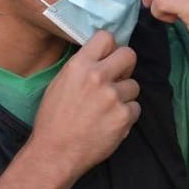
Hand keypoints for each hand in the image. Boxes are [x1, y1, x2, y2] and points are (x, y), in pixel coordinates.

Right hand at [29, 30, 140, 180]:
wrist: (55, 151)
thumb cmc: (52, 119)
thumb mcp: (60, 83)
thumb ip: (82, 68)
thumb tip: (101, 58)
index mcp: (79, 65)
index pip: (106, 37)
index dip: (109, 47)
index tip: (108, 57)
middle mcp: (98, 76)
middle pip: (129, 55)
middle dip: (125, 66)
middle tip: (116, 78)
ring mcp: (113, 97)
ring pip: (134, 85)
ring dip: (124, 95)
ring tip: (108, 108)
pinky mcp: (124, 117)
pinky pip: (135, 108)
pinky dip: (126, 115)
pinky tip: (110, 122)